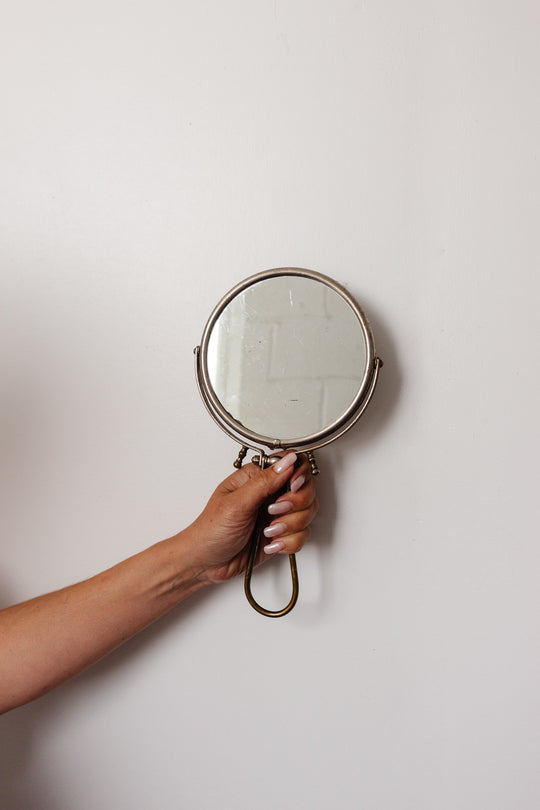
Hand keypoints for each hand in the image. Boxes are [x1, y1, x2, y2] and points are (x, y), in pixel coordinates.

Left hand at [188, 452, 318, 583]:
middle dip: (294, 505)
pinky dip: (289, 542)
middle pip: (306, 489)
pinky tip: (271, 544)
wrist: (205, 563)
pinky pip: (303, 535)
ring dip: (290, 526)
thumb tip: (287, 461)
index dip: (299, 475)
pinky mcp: (281, 534)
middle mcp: (270, 493)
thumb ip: (264, 482)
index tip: (291, 488)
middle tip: (273, 514)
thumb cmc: (211, 531)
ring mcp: (277, 514)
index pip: (292, 465)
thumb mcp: (236, 503)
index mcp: (256, 478)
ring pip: (307, 513)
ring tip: (268, 532)